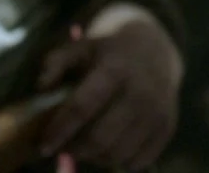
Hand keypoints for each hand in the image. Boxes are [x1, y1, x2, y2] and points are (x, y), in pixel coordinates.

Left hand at [37, 3, 182, 168]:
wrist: (153, 48)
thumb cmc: (108, 50)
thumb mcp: (80, 47)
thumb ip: (56, 62)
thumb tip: (40, 88)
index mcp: (114, 69)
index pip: (82, 107)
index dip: (60, 129)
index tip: (44, 145)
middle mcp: (139, 93)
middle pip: (101, 137)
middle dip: (76, 149)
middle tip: (62, 148)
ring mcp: (156, 113)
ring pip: (119, 154)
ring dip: (95, 158)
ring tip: (81, 148)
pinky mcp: (167, 129)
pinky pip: (139, 161)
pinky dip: (118, 162)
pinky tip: (105, 150)